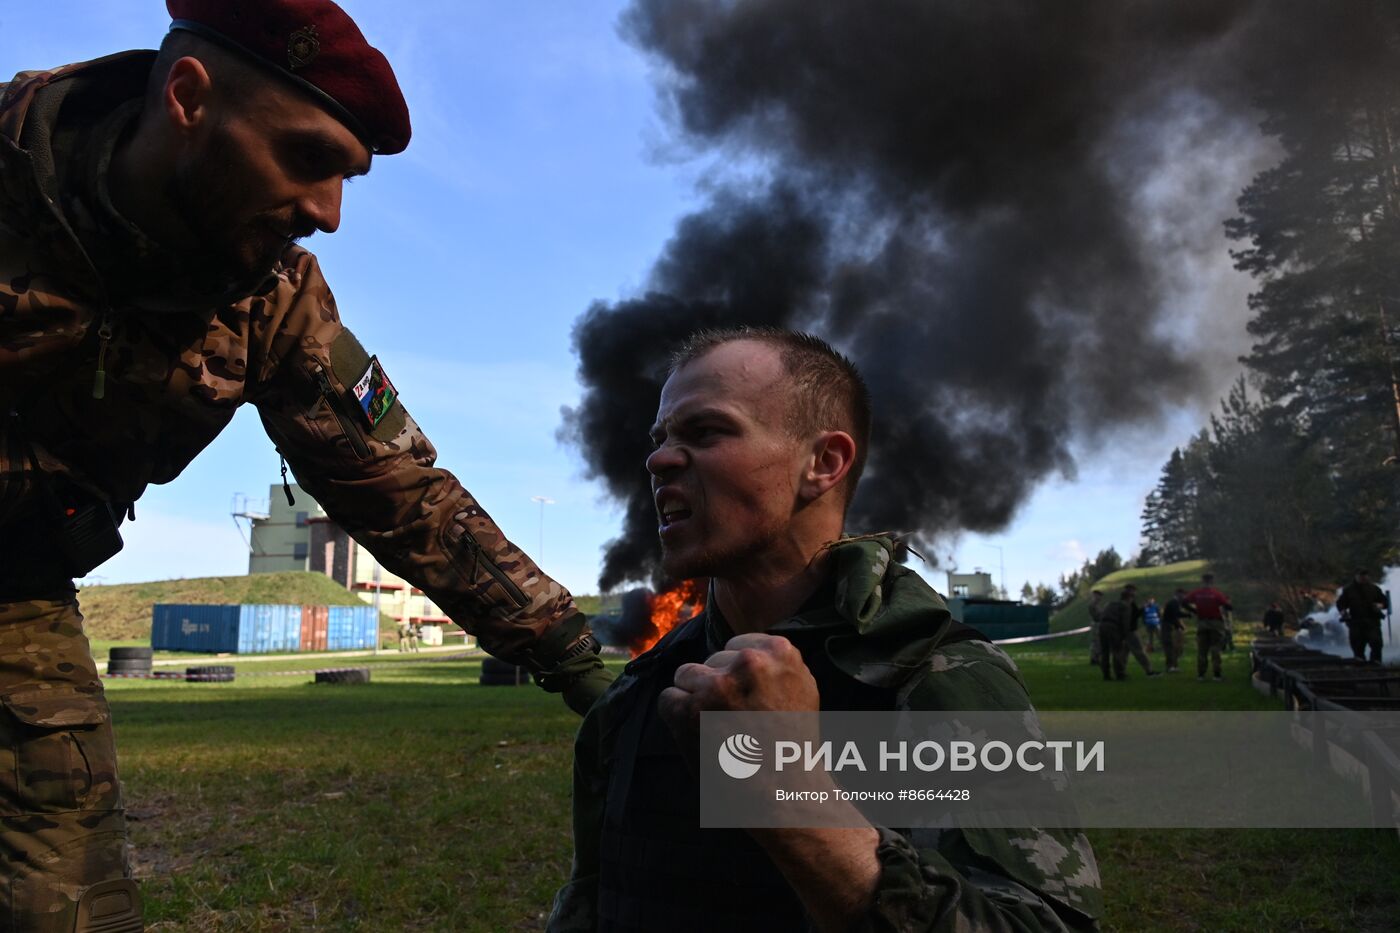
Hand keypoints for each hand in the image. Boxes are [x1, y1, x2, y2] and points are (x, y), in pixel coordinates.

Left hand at [657, 633, 818, 754]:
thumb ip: (773, 667)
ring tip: (718, 729)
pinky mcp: (690, 710)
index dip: (737, 675)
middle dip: (717, 685)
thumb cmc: (791, 749)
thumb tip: (742, 651)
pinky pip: (667, 699)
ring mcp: (717, 686)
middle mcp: (749, 663)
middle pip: (712, 660)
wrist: (784, 793)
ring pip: (686, 674)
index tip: (746, 699)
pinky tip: (698, 736)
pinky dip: (676, 718)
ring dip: (695, 699)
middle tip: (734, 720)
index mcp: (780, 653)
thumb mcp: (800, 690)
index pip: (737, 646)